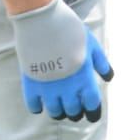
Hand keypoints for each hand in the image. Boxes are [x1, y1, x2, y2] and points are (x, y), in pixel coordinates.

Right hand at [10, 0, 112, 122]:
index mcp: (85, 79)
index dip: (93, 112)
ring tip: (60, 109)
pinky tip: (41, 104)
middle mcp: (67, 89)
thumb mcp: (93, 46)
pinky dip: (38, 108)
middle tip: (75, 110)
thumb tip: (108, 78)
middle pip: (73, 111)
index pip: (92, 105)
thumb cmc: (72, 33)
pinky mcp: (31, 85)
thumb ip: (101, 64)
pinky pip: (34, 106)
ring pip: (55, 112)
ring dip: (59, 112)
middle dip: (76, 112)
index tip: (92, 115)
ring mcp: (48, 89)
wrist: (43, 24)